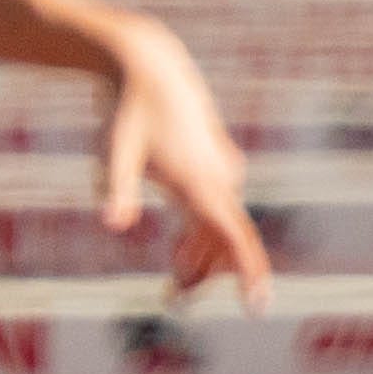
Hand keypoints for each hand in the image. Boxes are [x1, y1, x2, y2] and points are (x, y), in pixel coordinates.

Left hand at [90, 17, 273, 301]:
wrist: (149, 67)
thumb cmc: (129, 111)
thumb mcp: (115, 152)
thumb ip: (117, 188)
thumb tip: (112, 224)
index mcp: (202, 184)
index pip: (236, 238)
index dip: (250, 274)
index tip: (260, 306)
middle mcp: (220, 180)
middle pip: (225, 242)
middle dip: (206, 275)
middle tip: (175, 302)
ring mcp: (222, 172)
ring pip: (221, 228)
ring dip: (201, 258)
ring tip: (173, 288)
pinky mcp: (215, 165)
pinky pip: (216, 212)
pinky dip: (201, 237)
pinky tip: (181, 251)